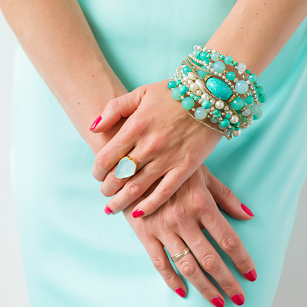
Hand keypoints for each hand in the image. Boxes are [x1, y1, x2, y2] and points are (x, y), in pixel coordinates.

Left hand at [90, 79, 222, 217]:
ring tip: (112, 208)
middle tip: (105, 192)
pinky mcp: (186, 168)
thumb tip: (93, 127)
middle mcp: (148, 145)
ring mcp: (167, 158)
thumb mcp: (140, 92)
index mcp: (135, 126)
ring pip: (136, 188)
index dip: (97, 170)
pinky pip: (163, 193)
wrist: (212, 94)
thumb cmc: (174, 92)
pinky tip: (138, 214)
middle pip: (118, 176)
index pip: (106, 157)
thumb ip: (114, 109)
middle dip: (107, 188)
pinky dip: (149, 206)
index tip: (97, 174)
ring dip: (120, 201)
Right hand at [122, 164, 255, 306]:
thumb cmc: (173, 168)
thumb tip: (248, 215)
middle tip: (239, 298)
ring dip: (205, 287)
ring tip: (218, 301)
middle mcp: (184, 219)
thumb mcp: (203, 175)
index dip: (242, 260)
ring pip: (187, 266)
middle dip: (227, 282)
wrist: (133, 164)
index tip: (251, 275)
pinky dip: (172, 280)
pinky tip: (183, 291)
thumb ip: (226, 196)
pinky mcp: (145, 234)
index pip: (228, 239)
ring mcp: (163, 228)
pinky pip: (160, 263)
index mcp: (201, 204)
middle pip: (210, 259)